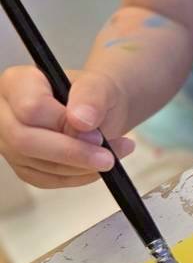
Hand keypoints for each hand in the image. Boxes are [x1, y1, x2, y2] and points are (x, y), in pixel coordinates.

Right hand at [0, 67, 133, 189]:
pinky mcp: (22, 166)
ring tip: (111, 155)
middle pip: (24, 140)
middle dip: (71, 152)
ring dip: (80, 166)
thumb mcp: (100, 86)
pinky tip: (95, 166)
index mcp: (17, 83)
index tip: (95, 132)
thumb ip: (91, 97)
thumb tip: (81, 120)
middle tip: (107, 157)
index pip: (30, 107)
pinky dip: (76, 177)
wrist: (96, 111)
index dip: (63, 123)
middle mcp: (5, 113)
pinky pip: (45, 179)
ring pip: (37, 164)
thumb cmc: (92, 95)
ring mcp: (9, 142)